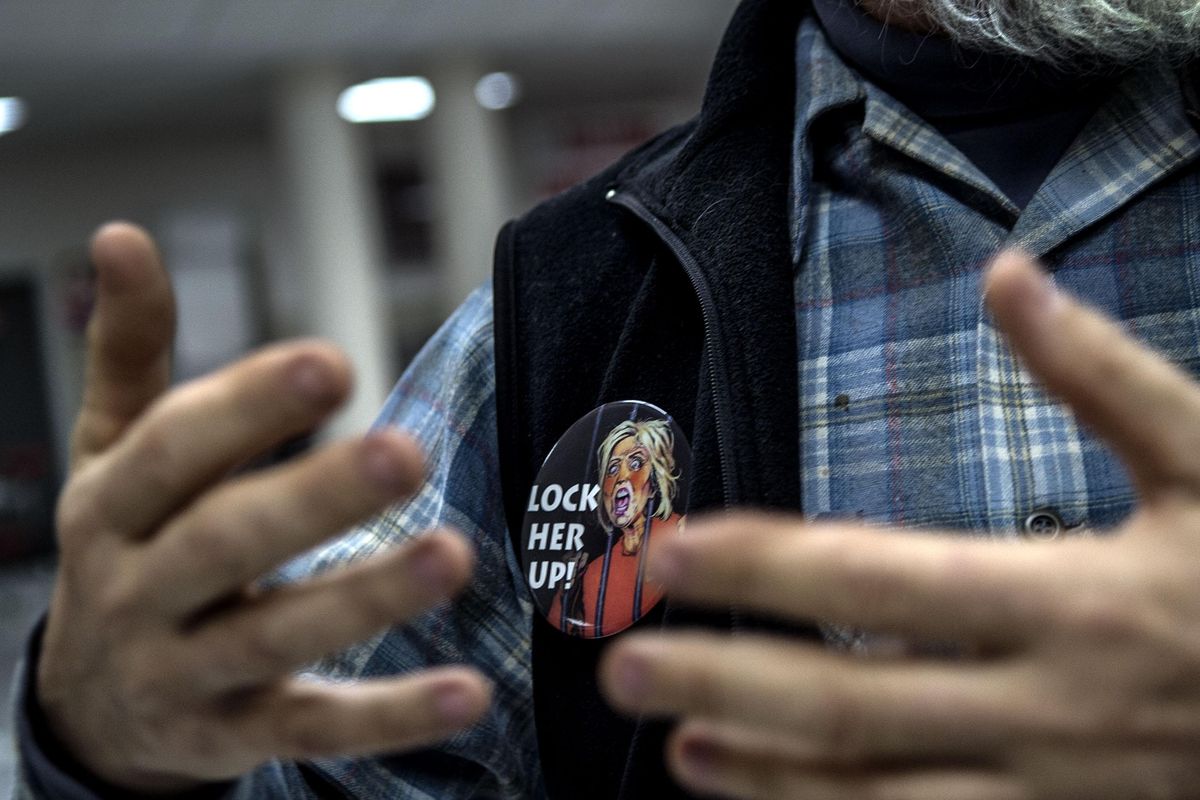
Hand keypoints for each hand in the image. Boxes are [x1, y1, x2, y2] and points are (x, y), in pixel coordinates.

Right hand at [37, 223, 490, 791]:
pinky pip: (312, 729)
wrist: (92, 706)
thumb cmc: (126, 547)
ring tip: (454, 556)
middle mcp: (138, 591)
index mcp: (111, 505)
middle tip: (404, 453)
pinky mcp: (233, 737)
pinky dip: (389, 718)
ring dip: (365, 597)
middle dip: (315, 499)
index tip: (333, 361)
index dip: (248, 406)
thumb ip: (127, 353)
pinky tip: (468, 695)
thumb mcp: (108, 452)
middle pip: (227, 541)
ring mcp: (184, 672)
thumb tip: (122, 236)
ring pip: (275, 635)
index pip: (175, 450)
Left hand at [601, 251, 1199, 798]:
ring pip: (881, 792)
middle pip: (851, 698)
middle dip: (726, 679)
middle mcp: (1045, 706)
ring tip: (672, 745)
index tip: (668, 550)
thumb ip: (1104, 374)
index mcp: (1071, 601)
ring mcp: (1053, 791)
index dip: (763, 568)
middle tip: (618, 664)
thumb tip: (1007, 274)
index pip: (877, 579)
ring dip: (767, 770)